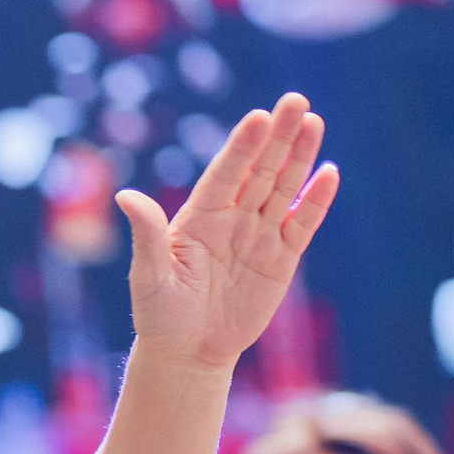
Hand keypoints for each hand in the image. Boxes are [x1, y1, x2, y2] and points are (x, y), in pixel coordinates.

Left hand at [118, 94, 339, 371]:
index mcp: (199, 216)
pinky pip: (300, 225)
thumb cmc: (160, 314)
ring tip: (314, 122)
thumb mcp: (150, 277)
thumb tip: (125, 196)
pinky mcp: (280, 260)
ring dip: (300, 157)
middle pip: (259, 170)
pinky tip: (328, 173)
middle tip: (295, 100)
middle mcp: (231, 218)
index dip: (241, 147)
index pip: (224, 173)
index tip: (258, 117)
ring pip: (283, 189)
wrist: (188, 353)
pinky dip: (314, 201)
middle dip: (277, 137)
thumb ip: (147, 235)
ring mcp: (258, 236)